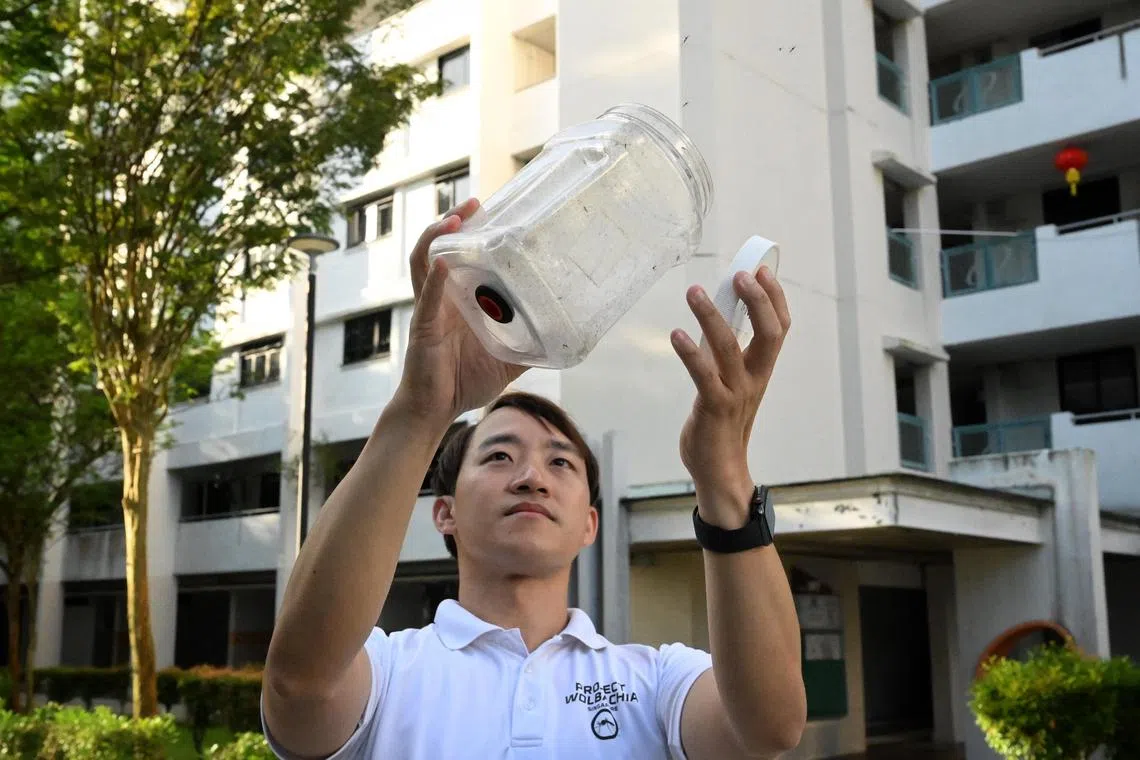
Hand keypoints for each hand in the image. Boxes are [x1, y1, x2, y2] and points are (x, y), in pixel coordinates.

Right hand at [396, 198, 528, 423]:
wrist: (436, 410)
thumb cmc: (465, 382)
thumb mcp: (507, 362)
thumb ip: (530, 347)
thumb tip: (563, 339)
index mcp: (460, 301)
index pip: (462, 257)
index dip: (471, 233)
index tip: (489, 211)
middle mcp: (442, 297)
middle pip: (440, 249)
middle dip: (453, 222)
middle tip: (474, 203)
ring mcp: (430, 309)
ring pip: (425, 262)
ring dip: (437, 238)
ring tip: (454, 219)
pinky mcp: (423, 327)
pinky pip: (426, 298)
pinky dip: (434, 279)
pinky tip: (442, 262)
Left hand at [671, 267, 790, 527]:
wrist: (720, 471)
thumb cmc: (720, 424)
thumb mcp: (729, 384)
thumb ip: (725, 356)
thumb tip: (713, 321)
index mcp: (761, 370)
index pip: (779, 329)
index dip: (774, 298)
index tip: (761, 270)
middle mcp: (754, 379)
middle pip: (769, 333)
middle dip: (758, 300)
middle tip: (742, 274)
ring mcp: (735, 394)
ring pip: (730, 349)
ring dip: (712, 318)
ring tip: (694, 292)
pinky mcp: (714, 409)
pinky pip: (704, 376)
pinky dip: (691, 354)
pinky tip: (677, 334)